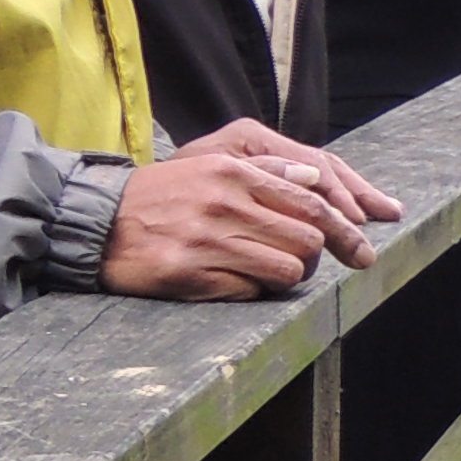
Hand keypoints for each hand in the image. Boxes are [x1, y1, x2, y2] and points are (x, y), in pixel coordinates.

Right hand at [103, 121, 397, 298]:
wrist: (97, 222)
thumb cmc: (164, 196)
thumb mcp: (211, 168)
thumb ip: (266, 171)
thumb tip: (317, 177)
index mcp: (233, 172)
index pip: (312, 203)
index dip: (346, 231)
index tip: (363, 252)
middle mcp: (224, 203)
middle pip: (309, 240)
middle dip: (315, 257)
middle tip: (302, 263)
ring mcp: (206, 240)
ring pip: (288, 271)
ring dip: (286, 277)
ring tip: (263, 271)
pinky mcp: (189, 274)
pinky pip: (251, 293)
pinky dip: (251, 291)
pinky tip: (230, 280)